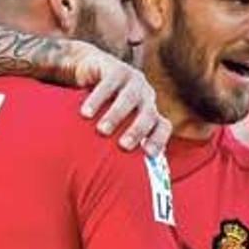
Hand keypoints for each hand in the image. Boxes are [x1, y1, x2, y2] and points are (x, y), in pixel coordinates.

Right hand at [61, 40, 171, 155]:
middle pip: (148, 114)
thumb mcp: (115, 125)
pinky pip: (109, 84)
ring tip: (102, 130)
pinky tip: (86, 113)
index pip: (163, 126)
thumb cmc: (103, 107)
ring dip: (116, 115)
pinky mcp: (115, 68)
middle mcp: (145, 96)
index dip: (159, 139)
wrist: (92, 69)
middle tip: (124, 146)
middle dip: (138, 130)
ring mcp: (132, 81)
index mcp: (149, 111)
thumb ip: (117, 144)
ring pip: (129, 98)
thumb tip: (113, 179)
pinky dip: (97, 99)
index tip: (147, 155)